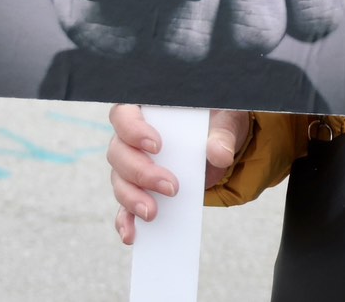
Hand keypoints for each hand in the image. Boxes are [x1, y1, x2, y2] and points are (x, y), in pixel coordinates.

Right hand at [108, 103, 251, 244]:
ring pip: (120, 182)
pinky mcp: (139, 190)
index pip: (124, 115)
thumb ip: (222, 134)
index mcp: (147, 110)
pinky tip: (132, 234)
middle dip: (141, 173)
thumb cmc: (217, 122)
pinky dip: (126, 221)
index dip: (133, 130)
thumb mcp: (225, 121)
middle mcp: (131, 138)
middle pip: (119, 153)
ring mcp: (131, 166)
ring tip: (152, 213)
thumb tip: (219, 154)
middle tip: (170, 187)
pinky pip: (124, 207)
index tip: (157, 146)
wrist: (222, 143)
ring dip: (133, 199)